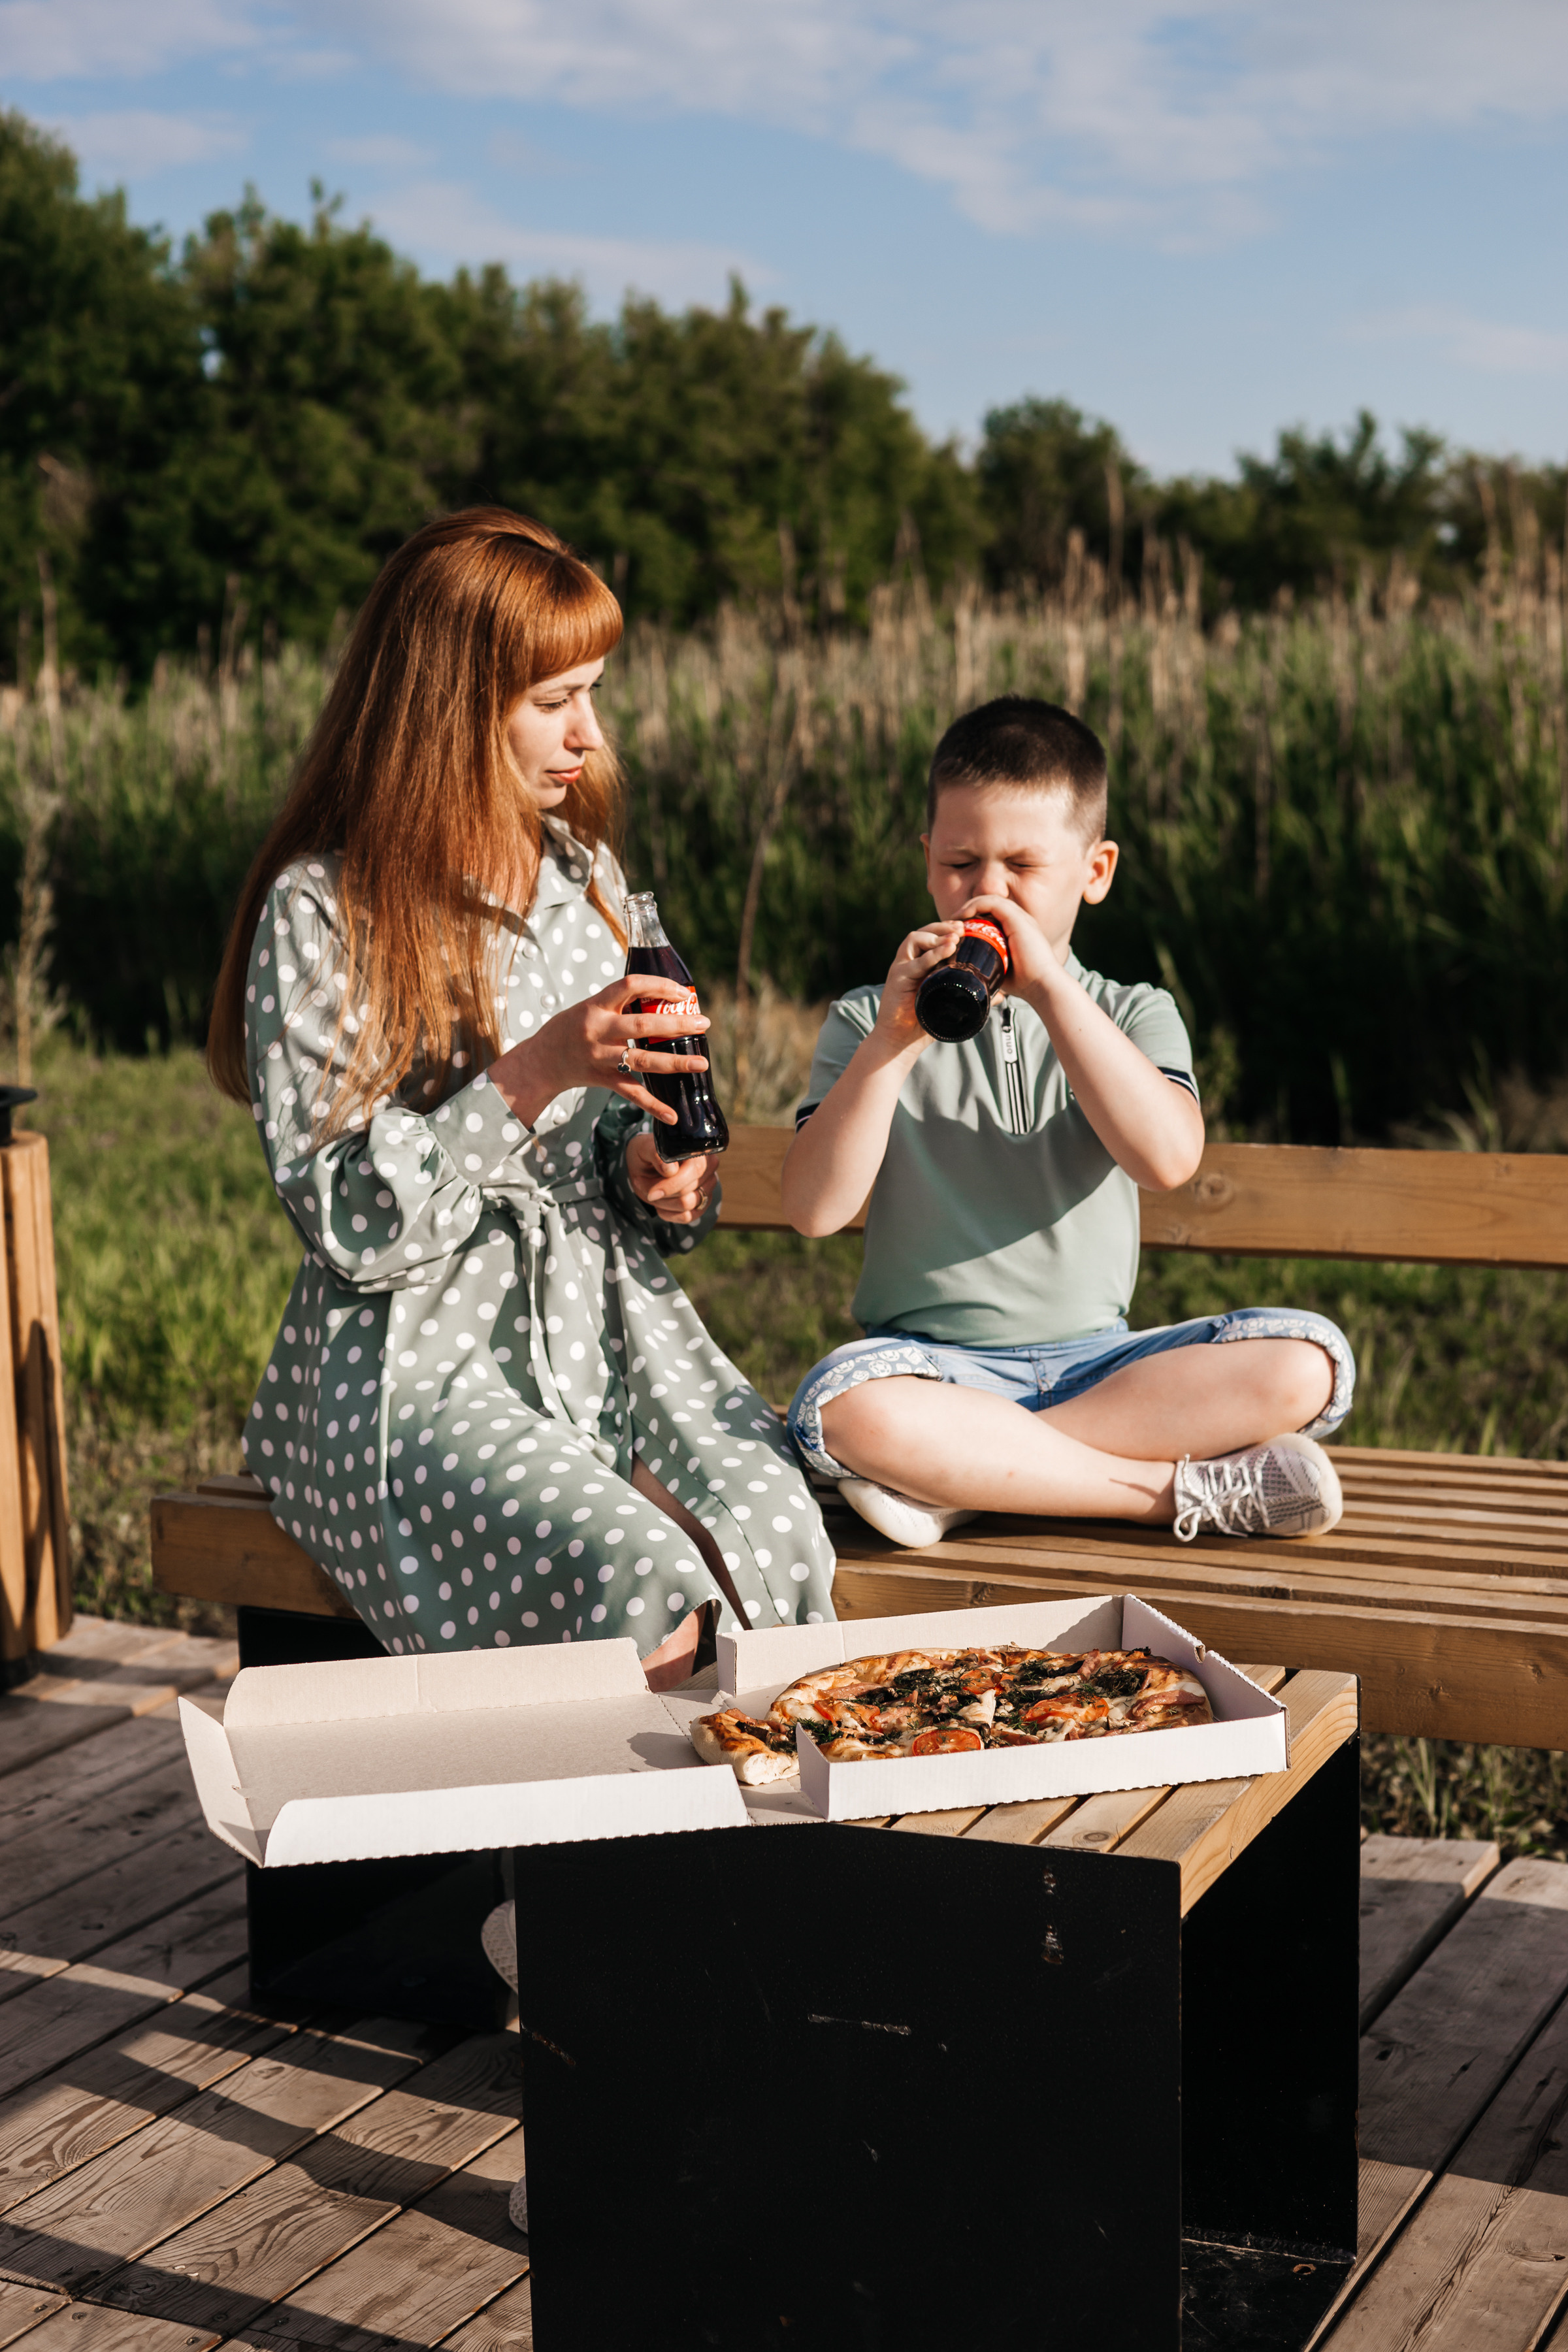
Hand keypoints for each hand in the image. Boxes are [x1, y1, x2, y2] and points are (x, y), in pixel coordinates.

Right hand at [487, 976, 709, 1131]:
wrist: (540, 1060)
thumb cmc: (569, 1029)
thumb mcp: (590, 1007)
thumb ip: (619, 1004)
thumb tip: (660, 999)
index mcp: (596, 1005)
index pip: (630, 985)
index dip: (659, 986)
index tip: (683, 993)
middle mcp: (598, 1030)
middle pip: (643, 1025)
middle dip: (677, 1025)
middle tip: (704, 1024)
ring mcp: (600, 1056)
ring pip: (642, 1060)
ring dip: (675, 1063)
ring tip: (701, 1063)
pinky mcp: (601, 1079)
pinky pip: (631, 1093)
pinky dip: (653, 1106)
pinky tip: (672, 1114)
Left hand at [626, 1132, 720, 1224]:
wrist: (646, 1164)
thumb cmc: (646, 1153)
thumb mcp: (644, 1148)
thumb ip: (656, 1154)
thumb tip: (671, 1169)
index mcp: (698, 1149)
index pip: (694, 1171)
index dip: (671, 1184)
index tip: (651, 1192)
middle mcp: (709, 1166)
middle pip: (687, 1191)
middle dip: (661, 1193)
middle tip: (641, 1183)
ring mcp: (708, 1185)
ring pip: (687, 1204)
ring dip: (662, 1203)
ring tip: (650, 1192)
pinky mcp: (704, 1202)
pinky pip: (688, 1216)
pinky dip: (669, 1214)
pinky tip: (659, 1204)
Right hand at [871, 919, 965, 1055]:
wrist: (899, 1041)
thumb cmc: (923, 1023)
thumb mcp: (952, 1006)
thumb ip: (973, 997)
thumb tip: (1001, 995)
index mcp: (921, 964)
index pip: (933, 937)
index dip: (949, 929)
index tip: (967, 928)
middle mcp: (910, 962)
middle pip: (924, 932)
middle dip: (944, 926)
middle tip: (962, 927)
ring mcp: (902, 968)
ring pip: (915, 939)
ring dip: (936, 935)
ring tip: (954, 938)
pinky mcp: (896, 978)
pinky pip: (913, 962)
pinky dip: (930, 954)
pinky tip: (946, 950)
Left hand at [961, 896, 1059, 999]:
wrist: (1042, 985)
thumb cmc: (1024, 983)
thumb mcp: (1002, 970)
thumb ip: (990, 964)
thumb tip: (971, 970)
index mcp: (1019, 929)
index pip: (995, 913)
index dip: (976, 917)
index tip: (959, 930)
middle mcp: (1021, 920)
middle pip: (991, 904)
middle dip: (970, 909)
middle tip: (953, 923)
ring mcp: (1020, 917)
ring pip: (990, 900)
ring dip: (970, 906)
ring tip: (955, 919)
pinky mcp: (1017, 919)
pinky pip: (993, 903)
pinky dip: (975, 905)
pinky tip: (963, 916)